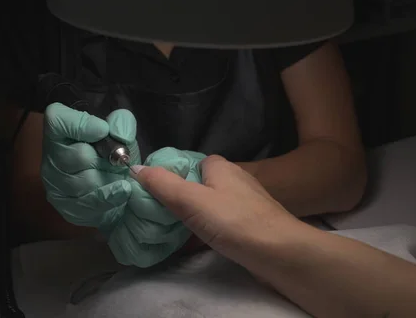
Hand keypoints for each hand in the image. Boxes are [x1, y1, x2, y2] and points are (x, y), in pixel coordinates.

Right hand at [41, 103, 140, 232]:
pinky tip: (121, 191)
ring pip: (86, 181)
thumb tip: (120, 133)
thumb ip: (122, 123)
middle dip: (105, 159)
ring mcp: (54, 184)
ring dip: (109, 179)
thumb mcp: (121, 133)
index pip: (58, 121)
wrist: (117, 189)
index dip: (82, 125)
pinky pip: (89, 203)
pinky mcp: (65, 207)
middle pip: (79, 155)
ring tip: (119, 176)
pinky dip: (110, 197)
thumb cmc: (114, 155)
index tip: (103, 130)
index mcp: (59, 131)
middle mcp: (50, 156)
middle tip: (118, 161)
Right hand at [131, 155, 295, 267]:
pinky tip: (196, 244)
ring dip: (192, 217)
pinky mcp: (250, 223)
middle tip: (158, 216)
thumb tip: (136, 168)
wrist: (279, 252)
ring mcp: (243, 202)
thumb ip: (163, 184)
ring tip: (172, 232)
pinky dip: (206, 230)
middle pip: (197, 185)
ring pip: (208, 205)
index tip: (151, 194)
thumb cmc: (234, 220)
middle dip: (179, 200)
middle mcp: (233, 178)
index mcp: (219, 166)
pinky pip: (220, 222)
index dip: (169, 176)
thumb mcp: (191, 200)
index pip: (188, 163)